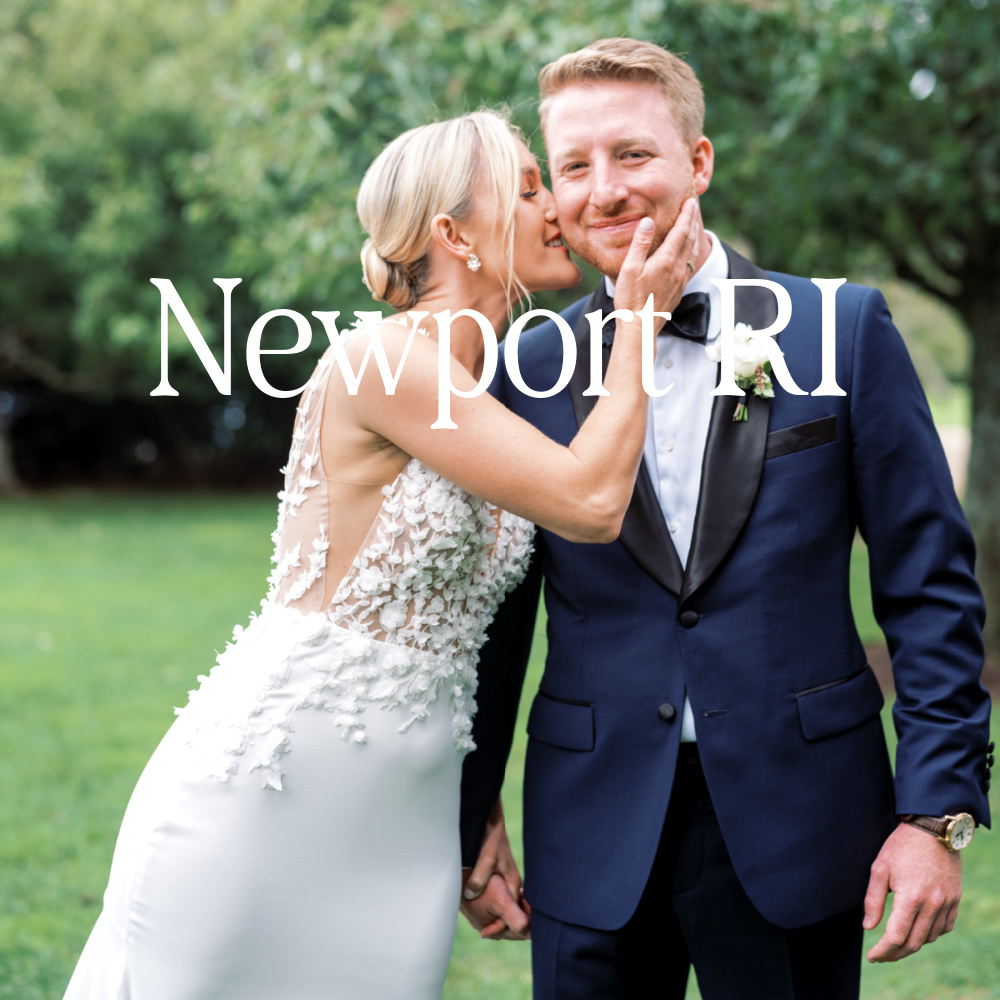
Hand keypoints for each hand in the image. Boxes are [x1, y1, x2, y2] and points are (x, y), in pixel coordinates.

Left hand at [459, 798, 529, 939]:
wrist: (491, 818)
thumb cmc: (491, 837)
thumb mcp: (485, 857)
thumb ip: (480, 878)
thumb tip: (470, 896)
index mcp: (512, 883)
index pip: (513, 915)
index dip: (500, 927)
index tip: (484, 933)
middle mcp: (511, 883)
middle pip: (508, 912)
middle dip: (498, 924)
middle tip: (480, 932)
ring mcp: (505, 879)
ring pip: (502, 904)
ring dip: (492, 913)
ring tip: (478, 924)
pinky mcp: (499, 873)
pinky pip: (496, 895)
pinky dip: (490, 903)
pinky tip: (476, 906)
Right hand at [613, 196, 700, 322]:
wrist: (641, 328)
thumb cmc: (630, 299)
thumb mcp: (630, 269)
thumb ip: (640, 244)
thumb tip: (648, 221)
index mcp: (666, 260)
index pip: (681, 231)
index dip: (686, 214)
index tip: (691, 201)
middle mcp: (678, 269)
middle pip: (690, 239)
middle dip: (692, 221)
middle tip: (693, 207)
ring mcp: (680, 280)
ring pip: (692, 253)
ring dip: (694, 237)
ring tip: (693, 226)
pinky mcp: (679, 290)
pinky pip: (690, 265)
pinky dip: (691, 253)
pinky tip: (687, 253)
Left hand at [863, 821, 961, 961]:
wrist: (932, 829)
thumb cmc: (901, 846)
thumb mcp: (879, 868)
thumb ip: (873, 901)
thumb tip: (868, 927)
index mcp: (911, 898)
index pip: (896, 937)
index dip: (883, 951)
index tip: (872, 957)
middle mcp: (932, 905)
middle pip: (914, 943)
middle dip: (895, 954)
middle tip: (881, 956)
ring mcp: (947, 903)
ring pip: (930, 937)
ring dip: (913, 945)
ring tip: (896, 944)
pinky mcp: (955, 899)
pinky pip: (945, 927)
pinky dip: (931, 934)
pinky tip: (919, 931)